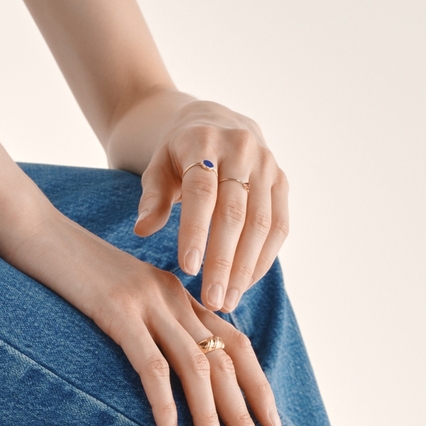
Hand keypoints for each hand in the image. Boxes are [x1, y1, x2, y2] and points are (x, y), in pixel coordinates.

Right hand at [0, 201, 280, 425]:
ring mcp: (146, 303)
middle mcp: (172, 296)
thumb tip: (169, 365)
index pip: (234, 341)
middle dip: (245, 411)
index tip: (270, 420)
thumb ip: (150, 319)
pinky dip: (166, 408)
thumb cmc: (67, 267)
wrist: (29, 227)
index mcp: (178, 292)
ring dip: (211, 418)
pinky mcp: (117, 312)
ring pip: (197, 368)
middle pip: (225, 360)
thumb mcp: (121, 291)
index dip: (257, 383)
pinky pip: (152, 369)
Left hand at [131, 100, 288, 313]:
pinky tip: (244, 285)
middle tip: (211, 301)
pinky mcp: (282, 182)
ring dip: (245, 268)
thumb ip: (152, 198)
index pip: (201, 191)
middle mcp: (241, 148)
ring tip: (228, 302)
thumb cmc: (178, 156)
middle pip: (235, 213)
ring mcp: (266, 164)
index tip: (188, 269)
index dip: (196, 231)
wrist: (214, 123)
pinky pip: (279, 227)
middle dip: (223, 262)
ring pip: (261, 224)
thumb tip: (143, 229)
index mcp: (203, 141)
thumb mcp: (157, 168)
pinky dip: (262, 260)